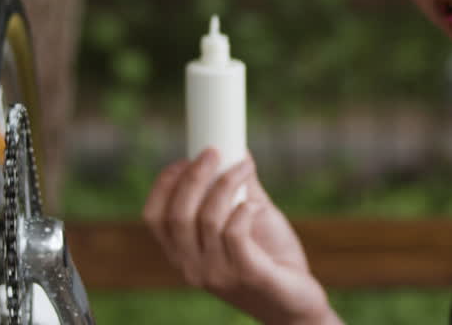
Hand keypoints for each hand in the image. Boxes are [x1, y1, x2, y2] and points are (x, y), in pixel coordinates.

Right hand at [143, 149, 344, 324]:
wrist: (296, 303)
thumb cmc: (271, 258)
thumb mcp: (250, 218)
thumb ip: (239, 189)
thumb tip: (236, 149)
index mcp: (184, 253)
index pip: (155, 218)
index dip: (164, 184)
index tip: (184, 158)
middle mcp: (193, 267)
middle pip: (178, 215)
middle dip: (194, 176)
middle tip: (214, 151)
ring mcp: (218, 275)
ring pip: (208, 220)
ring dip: (226, 184)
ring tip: (246, 167)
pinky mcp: (248, 276)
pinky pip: (235, 235)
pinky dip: (242, 210)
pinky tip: (254, 204)